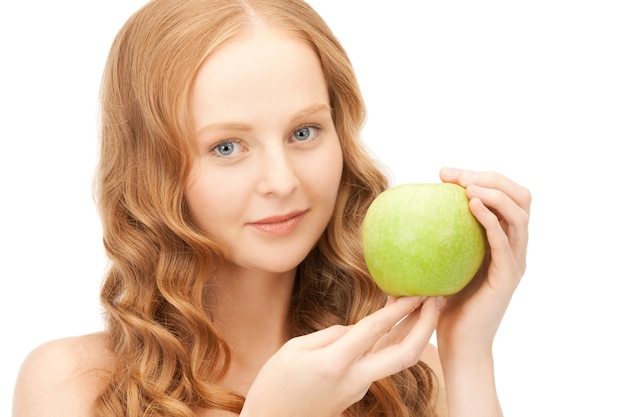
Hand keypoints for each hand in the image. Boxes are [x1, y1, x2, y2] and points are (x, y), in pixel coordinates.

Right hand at [240, 296, 440, 416]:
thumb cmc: (273, 386)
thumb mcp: (293, 349)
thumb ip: (329, 335)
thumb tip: (355, 331)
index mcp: (334, 363)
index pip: (375, 330)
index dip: (399, 308)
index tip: (417, 291)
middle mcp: (354, 378)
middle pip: (405, 355)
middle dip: (426, 327)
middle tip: (438, 300)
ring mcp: (358, 389)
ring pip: (395, 360)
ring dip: (412, 333)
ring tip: (421, 306)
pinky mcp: (355, 392)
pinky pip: (378, 364)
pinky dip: (391, 342)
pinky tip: (393, 325)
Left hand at [437, 168, 530, 355]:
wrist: (458, 344)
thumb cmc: (443, 304)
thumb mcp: (437, 263)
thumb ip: (430, 239)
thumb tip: (397, 213)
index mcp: (500, 241)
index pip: (503, 196)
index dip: (480, 177)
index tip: (445, 174)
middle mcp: (513, 247)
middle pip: (520, 197)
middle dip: (490, 176)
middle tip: (455, 175)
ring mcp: (514, 261)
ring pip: (519, 214)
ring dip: (495, 191)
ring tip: (467, 185)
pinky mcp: (508, 276)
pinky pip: (505, 241)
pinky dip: (491, 219)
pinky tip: (471, 204)